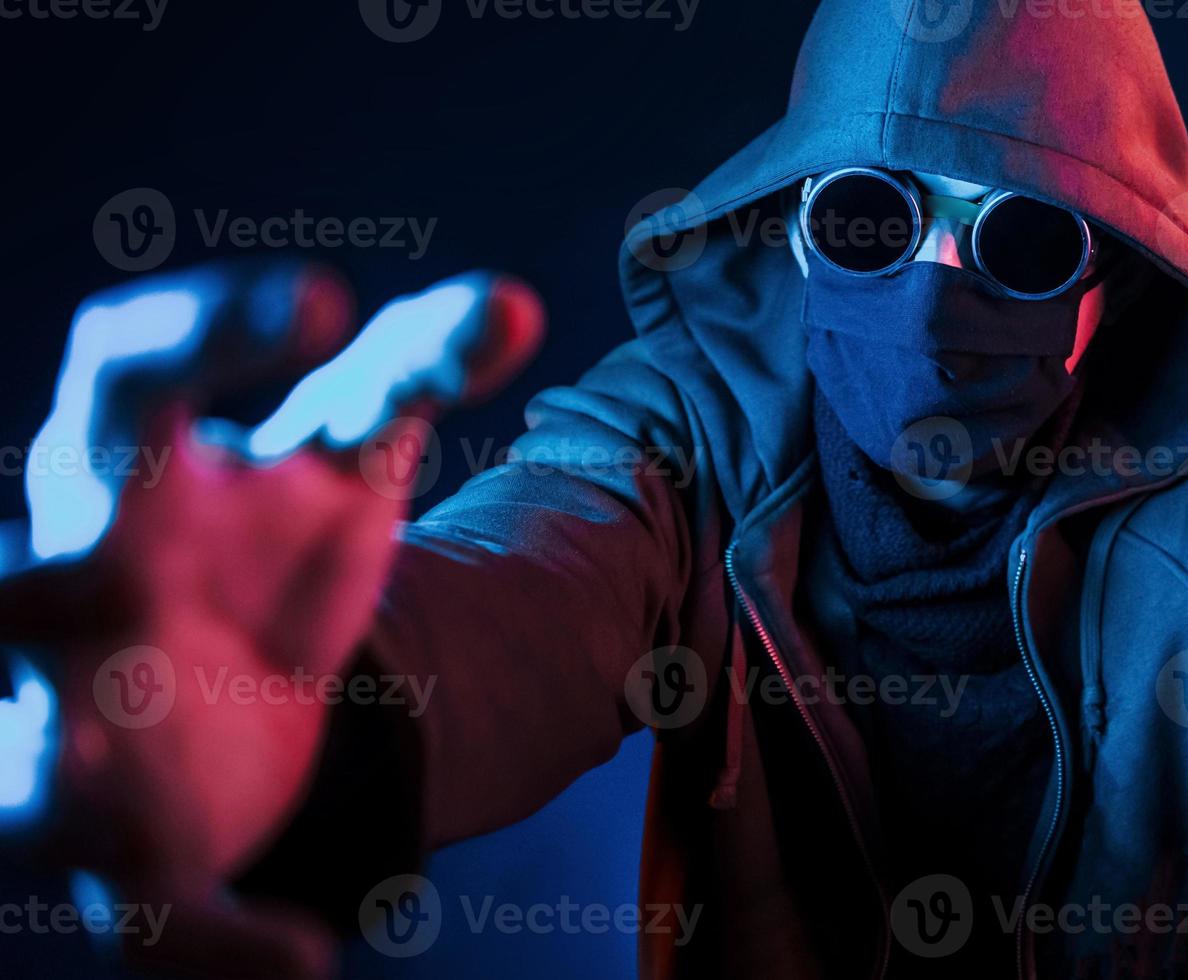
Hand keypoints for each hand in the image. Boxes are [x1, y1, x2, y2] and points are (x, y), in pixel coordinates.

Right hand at [0, 262, 543, 976]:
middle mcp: (81, 583)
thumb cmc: (268, 539)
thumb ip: (408, 373)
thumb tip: (514, 301)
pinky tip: (295, 964)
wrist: (224, 683)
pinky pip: (147, 906)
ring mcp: (81, 720)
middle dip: (48, 572)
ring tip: (99, 800)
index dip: (209, 325)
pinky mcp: (123, 839)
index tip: (331, 297)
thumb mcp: (342, 455)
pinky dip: (211, 945)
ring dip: (62, 785)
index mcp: (134, 469)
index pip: (132, 367)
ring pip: (35, 769)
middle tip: (102, 582)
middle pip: (28, 576)